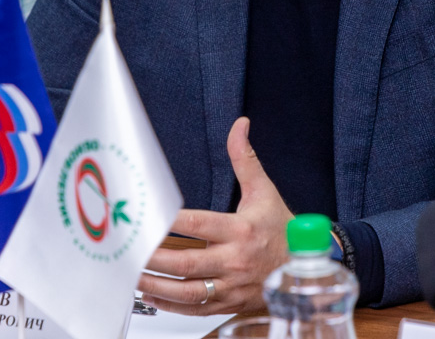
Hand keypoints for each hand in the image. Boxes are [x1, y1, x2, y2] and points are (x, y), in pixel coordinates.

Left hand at [137, 117, 293, 314]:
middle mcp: (236, 260)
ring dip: (157, 286)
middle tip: (128, 251)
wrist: (305, 265)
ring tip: (133, 276)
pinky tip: (153, 295)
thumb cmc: (281, 228)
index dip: (169, 221)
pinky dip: (173, 305)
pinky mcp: (231, 303)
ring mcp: (232, 286)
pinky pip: (197, 309)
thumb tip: (239, 125)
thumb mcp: (264, 190)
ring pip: (189, 291)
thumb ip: (244, 158)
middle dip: (154, 259)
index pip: (198, 224)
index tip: (147, 217)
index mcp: (241, 230)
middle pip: (187, 262)